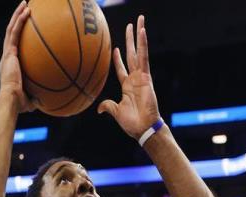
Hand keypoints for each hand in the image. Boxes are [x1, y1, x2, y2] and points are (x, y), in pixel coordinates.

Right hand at [0, 1, 35, 112]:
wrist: (11, 100)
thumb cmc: (20, 104)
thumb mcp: (33, 99)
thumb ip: (40, 97)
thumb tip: (51, 102)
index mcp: (11, 65)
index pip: (14, 47)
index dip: (19, 37)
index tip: (27, 30)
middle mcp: (7, 57)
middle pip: (11, 34)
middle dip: (18, 20)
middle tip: (26, 9)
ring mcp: (7, 53)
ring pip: (11, 28)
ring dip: (18, 15)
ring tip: (26, 3)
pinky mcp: (9, 52)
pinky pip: (14, 32)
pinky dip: (20, 19)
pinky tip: (27, 10)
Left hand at [98, 15, 160, 140]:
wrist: (143, 127)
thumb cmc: (132, 123)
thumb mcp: (116, 112)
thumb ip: (108, 106)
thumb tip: (98, 109)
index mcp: (127, 87)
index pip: (122, 69)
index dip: (118, 60)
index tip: (116, 49)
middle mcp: (135, 79)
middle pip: (131, 55)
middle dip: (130, 40)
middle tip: (130, 25)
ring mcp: (141, 76)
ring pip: (139, 52)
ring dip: (138, 35)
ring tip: (139, 20)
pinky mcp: (147, 76)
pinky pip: (144, 57)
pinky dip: (143, 45)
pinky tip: (142, 32)